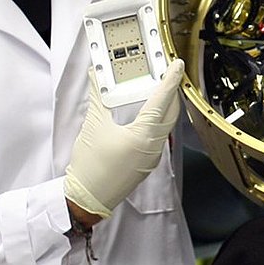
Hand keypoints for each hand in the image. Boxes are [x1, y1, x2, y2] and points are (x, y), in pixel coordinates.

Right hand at [62, 60, 184, 218]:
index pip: (162, 101)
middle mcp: (153, 146)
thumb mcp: (93, 126)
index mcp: (143, 135)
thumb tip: (95, 78)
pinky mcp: (147, 163)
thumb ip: (98, 98)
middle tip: (167, 74)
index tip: (176, 66)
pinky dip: (157, 121)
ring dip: (165, 107)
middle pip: (170, 113)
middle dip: (171, 92)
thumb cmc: (90, 166)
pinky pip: (158, 136)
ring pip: (166, 125)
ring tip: (159, 90)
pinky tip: (147, 115)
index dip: (170, 80)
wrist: (87, 198)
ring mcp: (152, 156)